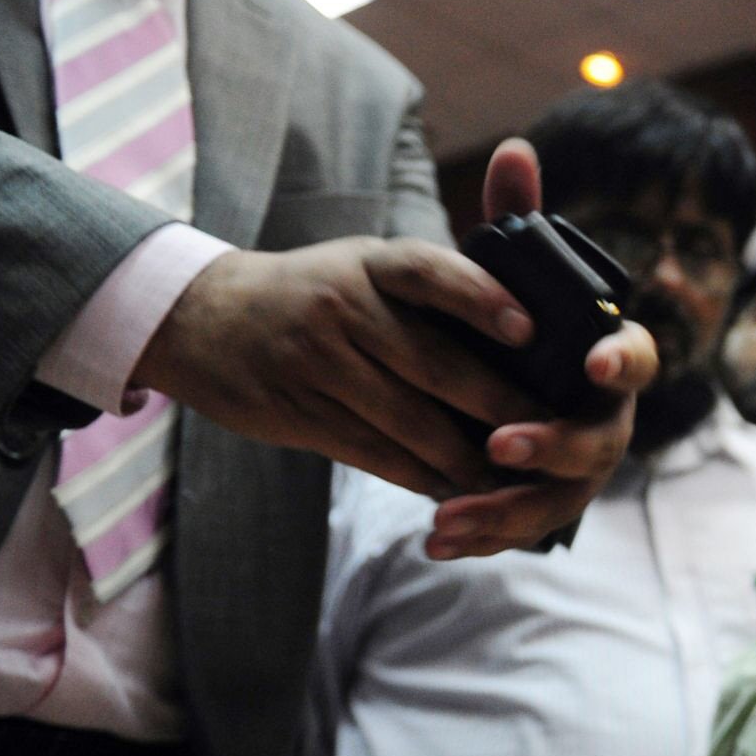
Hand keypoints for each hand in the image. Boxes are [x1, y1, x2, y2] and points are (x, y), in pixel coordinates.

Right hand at [131, 137, 651, 555]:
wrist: (204, 319)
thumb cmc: (314, 294)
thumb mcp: (363, 266)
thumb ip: (431, 288)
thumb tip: (526, 332)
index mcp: (371, 263)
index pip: (431, 272)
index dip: (480, 298)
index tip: (529, 330)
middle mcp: (343, 306)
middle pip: (433, 362)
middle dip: (498, 404)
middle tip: (551, 430)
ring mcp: (318, 361)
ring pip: (408, 420)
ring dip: (466, 457)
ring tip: (514, 479)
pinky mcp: (300, 411)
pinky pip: (374, 453)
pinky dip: (421, 477)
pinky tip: (457, 492)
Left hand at [424, 137, 648, 556]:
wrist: (496, 385)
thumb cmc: (512, 324)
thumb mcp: (510, 270)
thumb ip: (518, 216)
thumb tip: (513, 150)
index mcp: (609, 358)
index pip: (637, 358)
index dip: (621, 361)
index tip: (593, 362)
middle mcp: (607, 418)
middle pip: (599, 442)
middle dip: (551, 446)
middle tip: (499, 442)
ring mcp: (580, 469)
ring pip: (559, 498)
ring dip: (507, 507)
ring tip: (450, 510)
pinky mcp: (545, 503)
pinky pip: (522, 527)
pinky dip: (482, 534)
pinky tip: (436, 537)